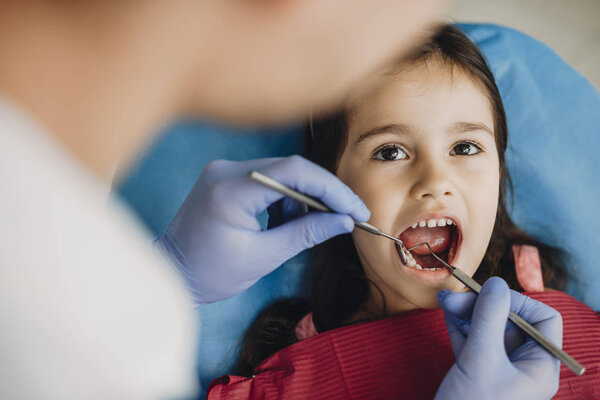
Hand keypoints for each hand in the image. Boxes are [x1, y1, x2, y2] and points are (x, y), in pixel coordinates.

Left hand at [156, 155, 369, 303]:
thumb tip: (344, 221)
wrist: (173, 274)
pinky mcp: (226, 177)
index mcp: (230, 190)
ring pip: (282, 173)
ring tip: (306, 228)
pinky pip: (267, 179)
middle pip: (291, 168)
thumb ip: (306, 234)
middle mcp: (226, 170)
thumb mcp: (264, 257)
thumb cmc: (211, 273)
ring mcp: (224, 170)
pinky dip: (285, 198)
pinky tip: (285, 222)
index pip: (294, 172)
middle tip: (348, 215)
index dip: (331, 189)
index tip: (355, 209)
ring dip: (303, 198)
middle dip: (323, 193)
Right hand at [435, 277, 561, 399]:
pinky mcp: (476, 373)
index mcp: (538, 367)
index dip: (518, 303)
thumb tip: (496, 283)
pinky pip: (471, 341)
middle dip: (481, 305)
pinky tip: (446, 314)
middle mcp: (521, 367)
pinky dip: (459, 327)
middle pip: (509, 321)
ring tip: (444, 301)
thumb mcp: (481, 361)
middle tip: (453, 297)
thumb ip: (488, 319)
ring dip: (466, 313)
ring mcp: (498, 370)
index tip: (489, 297)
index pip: (543, 320)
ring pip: (486, 329)